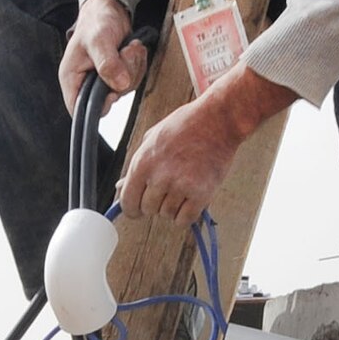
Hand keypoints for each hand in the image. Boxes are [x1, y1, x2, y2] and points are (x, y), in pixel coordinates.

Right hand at [58, 0, 147, 114]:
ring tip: (129, 46)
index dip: (97, 107)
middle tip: (126, 53)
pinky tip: (132, 49)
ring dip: (133, 67)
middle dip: (123, 76)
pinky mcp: (117, 75)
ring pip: (124, 90)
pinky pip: (133, 80)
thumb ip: (108, 63)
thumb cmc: (96, 21)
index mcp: (72, 78)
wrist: (108, 9)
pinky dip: (138, 64)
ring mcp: (103, 80)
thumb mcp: (99, 40)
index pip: (78, 110)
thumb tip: (119, 85)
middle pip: (108, 100)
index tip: (112, 91)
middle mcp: (86, 83)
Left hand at [117, 60, 295, 225]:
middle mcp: (159, 177)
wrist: (218, 119)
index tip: (138, 210)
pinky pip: (185, 220)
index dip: (132, 209)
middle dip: (155, 203)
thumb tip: (120, 188)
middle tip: (168, 189)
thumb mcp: (152, 139)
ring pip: (167, 215)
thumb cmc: (185, 126)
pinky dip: (186, 214)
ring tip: (183, 187)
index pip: (128, 201)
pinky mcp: (201, 194)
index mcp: (143, 162)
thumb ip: (136, 166)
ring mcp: (181, 186)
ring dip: (173, 207)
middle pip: (148, 209)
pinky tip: (190, 200)